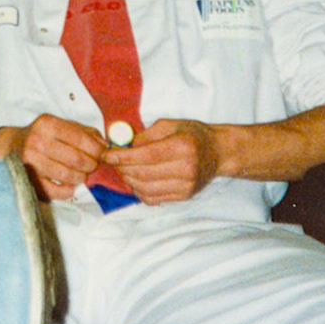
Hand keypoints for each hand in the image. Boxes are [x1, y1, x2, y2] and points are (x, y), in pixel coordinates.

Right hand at [10, 113, 105, 200]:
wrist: (11, 146)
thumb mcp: (60, 124)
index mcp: (47, 124)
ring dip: (81, 178)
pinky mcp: (30, 180)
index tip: (102, 154)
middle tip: (91, 165)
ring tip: (80, 174)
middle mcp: (37, 142)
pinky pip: (58, 191)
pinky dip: (68, 190)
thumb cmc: (41, 135)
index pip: (82, 140)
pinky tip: (68, 184)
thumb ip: (84, 132)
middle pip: (78, 160)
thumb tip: (104, 145)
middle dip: (91, 165)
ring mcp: (32, 162)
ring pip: (69, 176)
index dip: (98, 150)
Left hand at [104, 118, 220, 202]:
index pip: (145, 155)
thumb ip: (146, 135)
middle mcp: (186, 169)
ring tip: (124, 169)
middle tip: (113, 161)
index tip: (106, 155)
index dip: (121, 157)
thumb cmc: (192, 134)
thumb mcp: (169, 124)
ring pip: (146, 188)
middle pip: (143, 174)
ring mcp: (186, 186)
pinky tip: (136, 180)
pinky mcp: (184, 196)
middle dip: (122, 168)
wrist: (218, 152)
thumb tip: (122, 145)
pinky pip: (154, 199)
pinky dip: (139, 191)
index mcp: (182, 147)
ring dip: (128, 180)